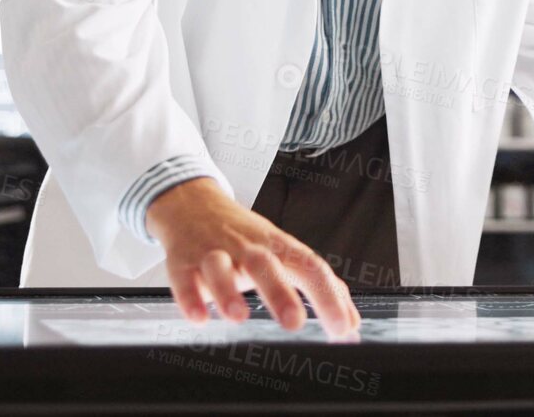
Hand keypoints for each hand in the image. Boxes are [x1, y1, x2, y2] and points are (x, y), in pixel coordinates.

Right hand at [147, 178, 360, 334]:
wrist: (194, 205)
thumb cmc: (245, 237)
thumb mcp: (285, 253)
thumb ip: (318, 285)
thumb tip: (350, 321)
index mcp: (278, 246)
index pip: (309, 267)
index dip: (328, 297)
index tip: (341, 328)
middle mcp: (248, 247)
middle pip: (266, 264)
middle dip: (279, 293)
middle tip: (294, 322)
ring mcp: (214, 252)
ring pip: (220, 266)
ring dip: (228, 290)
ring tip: (239, 316)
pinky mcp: (183, 261)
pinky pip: (184, 278)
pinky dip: (189, 297)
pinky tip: (198, 316)